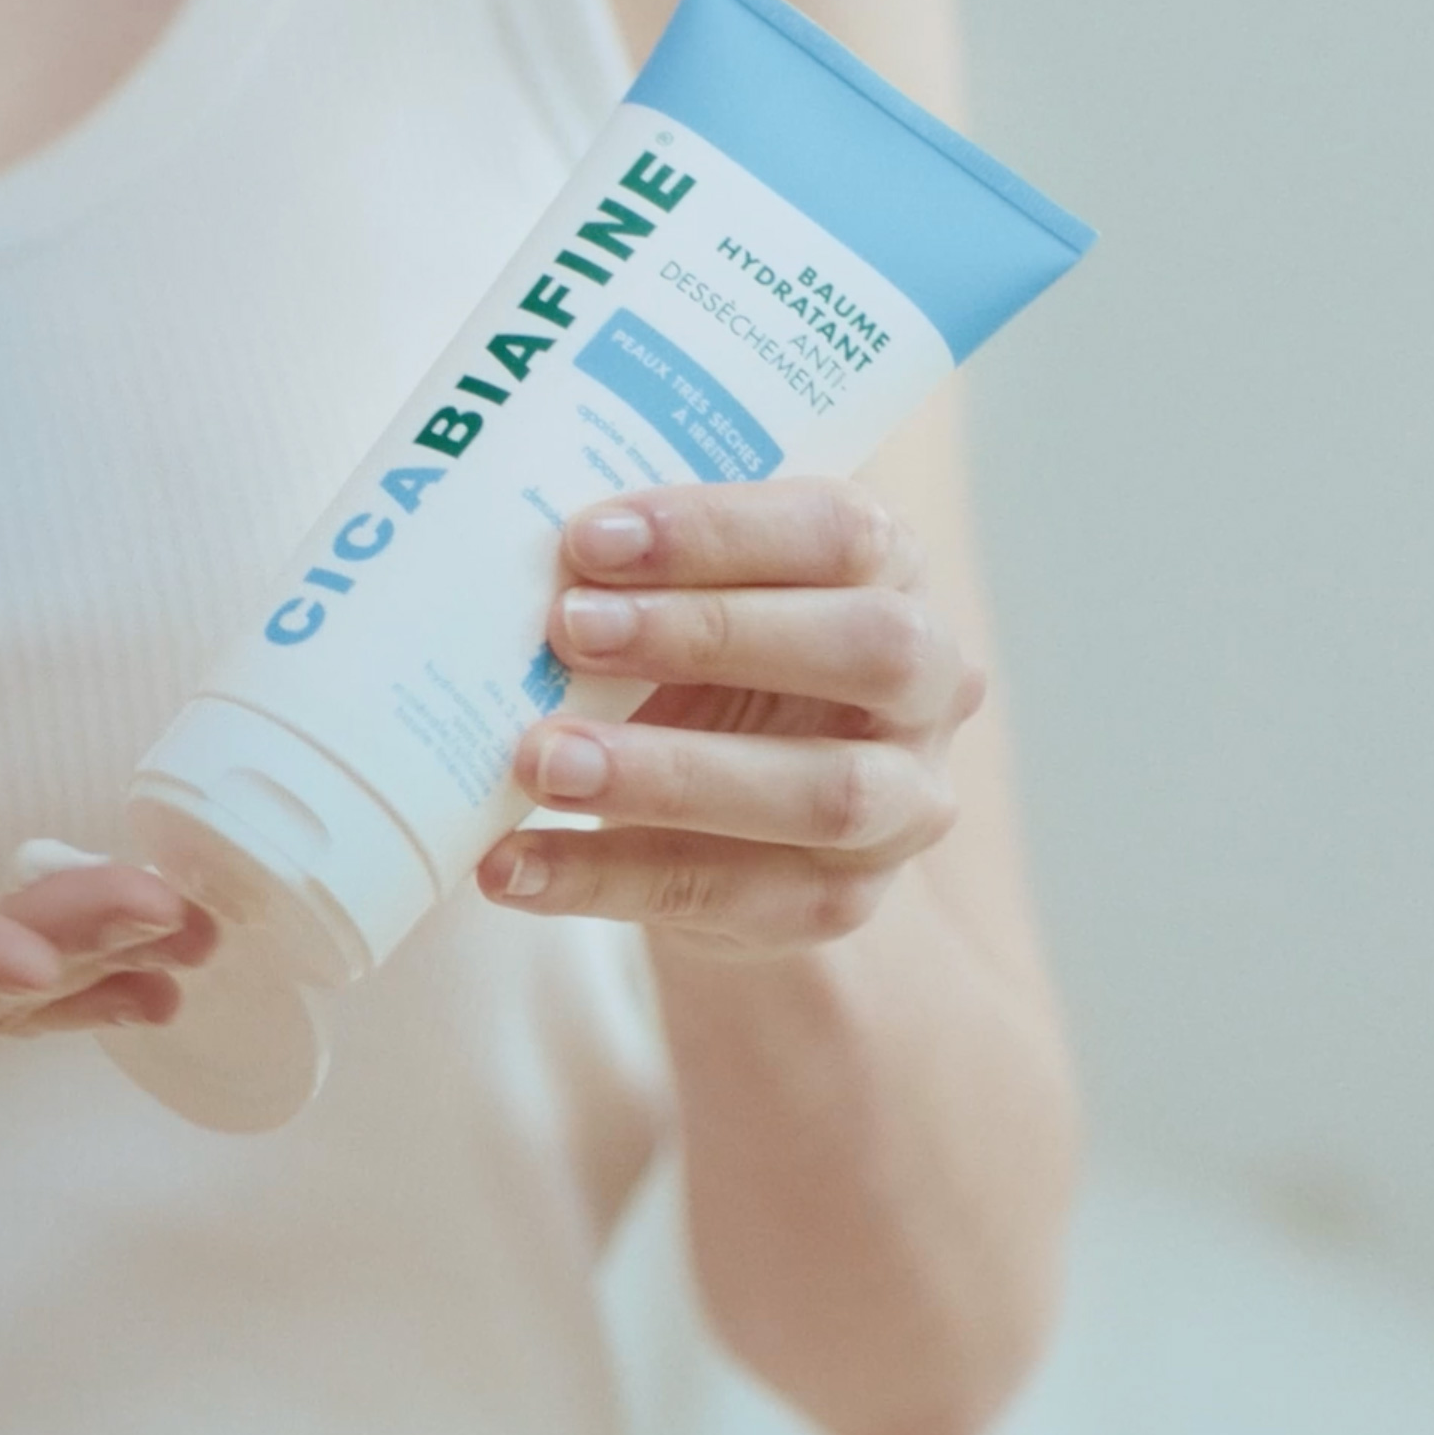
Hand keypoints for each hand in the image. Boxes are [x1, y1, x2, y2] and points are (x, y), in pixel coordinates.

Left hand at [477, 478, 985, 959]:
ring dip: (664, 775)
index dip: (718, 530)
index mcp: (894, 572)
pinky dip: (602, 878)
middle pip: (868, 648)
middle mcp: (930, 685)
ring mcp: (902, 806)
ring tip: (538, 763)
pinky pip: (723, 895)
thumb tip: (503, 562)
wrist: (737, 823)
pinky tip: (511, 866)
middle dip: (711, 634)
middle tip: (568, 630)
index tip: (587, 537)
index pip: (840, 531)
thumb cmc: (704, 668)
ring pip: (818, 793)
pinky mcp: (836, 903)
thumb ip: (638, 577)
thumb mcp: (688, 603)